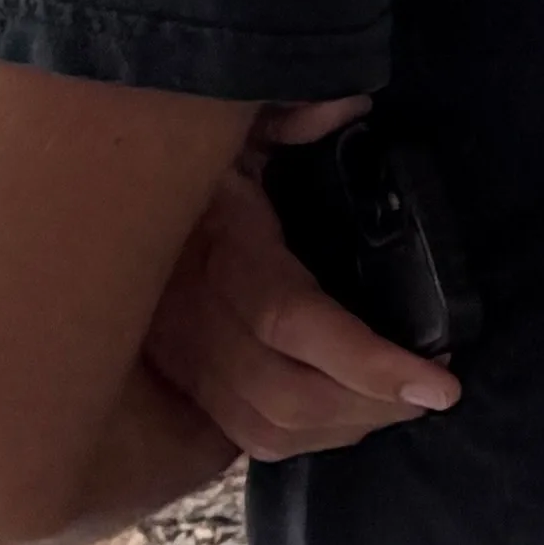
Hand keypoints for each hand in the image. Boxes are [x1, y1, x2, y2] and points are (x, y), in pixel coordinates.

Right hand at [137, 106, 455, 462]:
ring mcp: (187, 362)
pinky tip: (355, 414)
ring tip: (405, 400)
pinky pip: (253, 437)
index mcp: (223, 253)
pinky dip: (314, 438)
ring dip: (352, 426)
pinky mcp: (187, 387)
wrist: (103, 211)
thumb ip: (289, 116)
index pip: (293, 322)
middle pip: (293, 396)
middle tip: (433, 386)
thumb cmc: (187, 169)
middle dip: (378, 403)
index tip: (440, 382)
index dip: (369, 362)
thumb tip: (347, 107)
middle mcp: (198, 320)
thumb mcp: (233, 127)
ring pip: (275, 427)